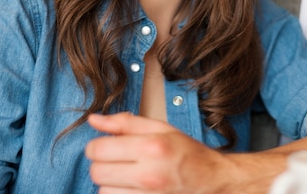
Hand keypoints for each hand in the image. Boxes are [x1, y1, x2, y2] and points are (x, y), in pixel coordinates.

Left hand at [85, 112, 237, 193]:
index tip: (105, 146)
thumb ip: (125, 123)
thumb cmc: (187, 153)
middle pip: (96, 172)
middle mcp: (148, 174)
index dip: (97, 146)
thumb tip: (93, 120)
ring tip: (128, 176)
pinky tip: (132, 188)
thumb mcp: (161, 128)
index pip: (97, 150)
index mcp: (151, 147)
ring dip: (110, 184)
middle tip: (117, 160)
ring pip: (103, 192)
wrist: (213, 182)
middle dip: (102, 164)